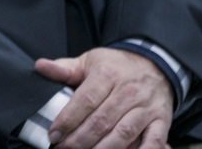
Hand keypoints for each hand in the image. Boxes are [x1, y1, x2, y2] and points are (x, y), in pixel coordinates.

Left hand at [34, 47, 173, 148]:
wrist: (155, 64)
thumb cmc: (116, 66)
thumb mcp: (89, 61)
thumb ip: (64, 69)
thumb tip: (40, 66)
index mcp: (107, 75)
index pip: (85, 101)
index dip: (68, 120)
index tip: (53, 134)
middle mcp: (128, 92)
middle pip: (101, 121)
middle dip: (80, 139)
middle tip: (63, 148)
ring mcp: (146, 108)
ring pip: (123, 134)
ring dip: (103, 148)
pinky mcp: (161, 121)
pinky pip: (154, 142)